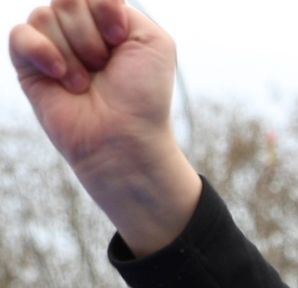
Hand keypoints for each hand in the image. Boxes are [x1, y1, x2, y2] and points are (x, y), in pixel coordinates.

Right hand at [9, 0, 200, 252]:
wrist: (125, 140)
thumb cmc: (143, 97)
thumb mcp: (153, 43)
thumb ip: (122, 6)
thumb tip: (87, 3)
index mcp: (104, 19)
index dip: (105, 12)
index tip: (120, 42)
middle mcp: (76, 29)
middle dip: (90, 37)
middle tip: (103, 69)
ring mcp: (51, 46)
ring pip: (45, 16)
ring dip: (73, 54)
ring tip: (85, 85)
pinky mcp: (29, 67)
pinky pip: (20, 35)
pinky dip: (41, 51)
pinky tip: (61, 76)